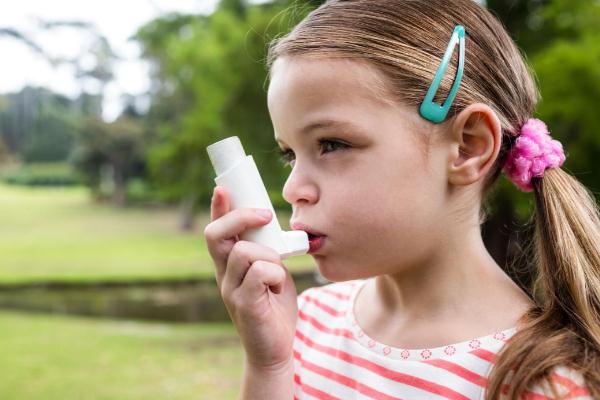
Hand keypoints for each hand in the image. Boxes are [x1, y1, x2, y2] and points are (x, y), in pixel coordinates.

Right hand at [203, 186, 297, 369]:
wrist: (274, 350)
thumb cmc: (274, 308)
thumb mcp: (271, 273)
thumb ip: (266, 253)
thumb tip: (271, 228)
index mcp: (228, 265)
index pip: (217, 230)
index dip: (218, 208)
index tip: (223, 188)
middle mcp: (223, 274)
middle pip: (216, 235)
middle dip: (240, 217)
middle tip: (266, 214)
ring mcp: (230, 289)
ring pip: (243, 251)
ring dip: (268, 255)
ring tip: (278, 273)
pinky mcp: (243, 303)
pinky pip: (259, 272)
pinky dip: (276, 275)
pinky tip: (279, 289)